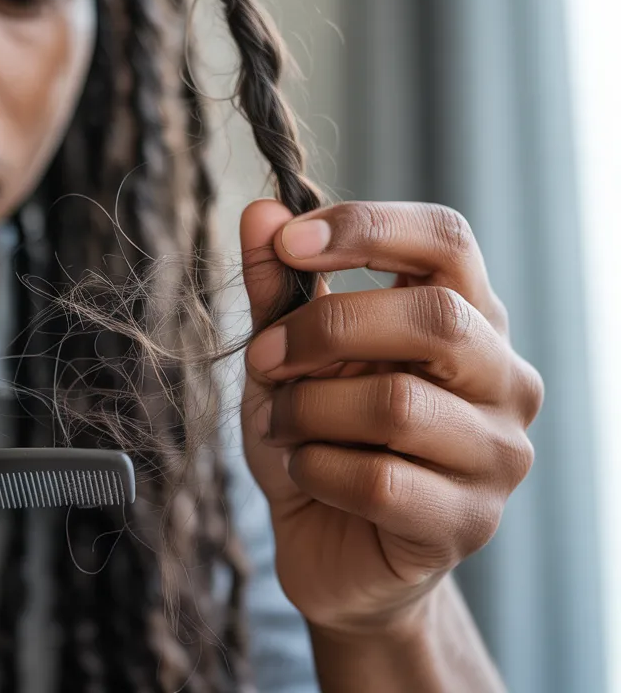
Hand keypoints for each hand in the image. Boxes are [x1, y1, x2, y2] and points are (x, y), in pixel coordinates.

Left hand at [239, 199, 542, 635]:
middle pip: (433, 317)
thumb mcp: (285, 359)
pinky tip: (305, 471)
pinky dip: (317, 469)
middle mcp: (503, 378)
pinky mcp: (467, 521)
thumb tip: (260, 212)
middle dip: (325, 330)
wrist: (331, 550)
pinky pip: (381, 481)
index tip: (289, 241)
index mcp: (468, 319)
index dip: (367, 227)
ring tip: (280, 425)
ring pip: (398, 404)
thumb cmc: (320, 439)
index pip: (448, 240)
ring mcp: (496, 454)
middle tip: (262, 357)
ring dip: (309, 409)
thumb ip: (278, 290)